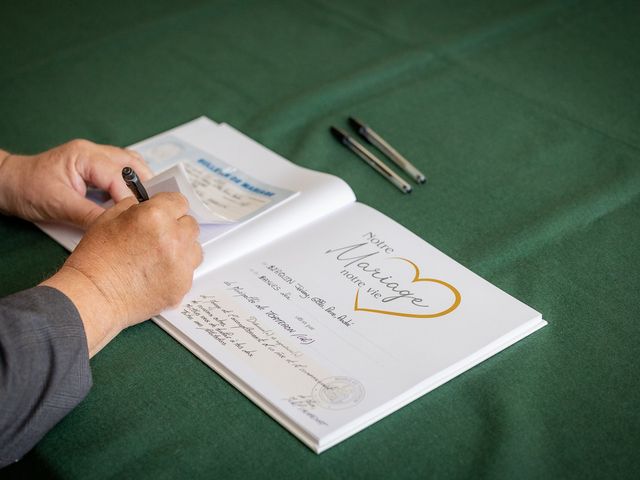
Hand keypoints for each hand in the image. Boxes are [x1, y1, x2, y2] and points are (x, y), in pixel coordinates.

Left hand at [0, 139, 152, 228]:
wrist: (7, 184)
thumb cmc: (26, 188)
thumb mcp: (58, 206)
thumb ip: (90, 216)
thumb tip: (115, 226)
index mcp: (84, 156)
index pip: (119, 177)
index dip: (131, 199)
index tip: (139, 217)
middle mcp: (92, 152)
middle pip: (133, 164)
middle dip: (147, 185)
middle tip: (154, 207)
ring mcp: (94, 158)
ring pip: (130, 165)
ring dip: (142, 182)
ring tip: (149, 203)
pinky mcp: (94, 168)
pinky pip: (121, 171)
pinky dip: (131, 184)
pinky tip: (133, 200)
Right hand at [42, 192, 202, 356]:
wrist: (92, 297)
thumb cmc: (94, 260)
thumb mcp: (108, 218)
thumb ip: (135, 207)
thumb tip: (149, 205)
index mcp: (156, 217)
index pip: (179, 201)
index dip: (169, 206)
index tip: (164, 212)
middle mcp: (174, 239)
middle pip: (190, 225)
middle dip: (176, 227)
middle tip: (157, 237)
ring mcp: (181, 265)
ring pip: (194, 249)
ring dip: (181, 249)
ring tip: (157, 257)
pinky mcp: (182, 286)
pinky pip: (188, 271)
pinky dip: (176, 271)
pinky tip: (156, 274)